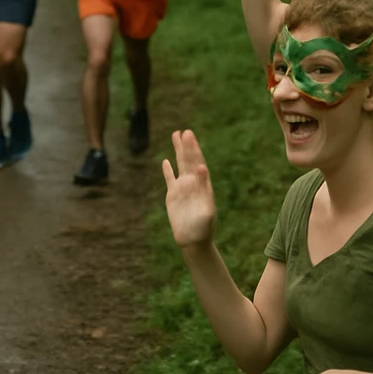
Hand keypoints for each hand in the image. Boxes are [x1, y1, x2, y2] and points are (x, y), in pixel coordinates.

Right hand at [162, 130, 216, 249]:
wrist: (194, 242)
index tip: (190, 136)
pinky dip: (167, 170)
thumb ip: (204, 187)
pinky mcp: (173, 196)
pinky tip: (165, 161)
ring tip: (176, 136)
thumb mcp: (206, 207)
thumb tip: (202, 168)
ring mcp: (183, 189)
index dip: (194, 149)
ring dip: (178, 151)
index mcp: (203, 185)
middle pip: (189, 160)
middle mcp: (193, 184)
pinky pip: (169, 179)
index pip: (198, 162)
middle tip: (184, 131)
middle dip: (187, 146)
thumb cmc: (204, 228)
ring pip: (179, 165)